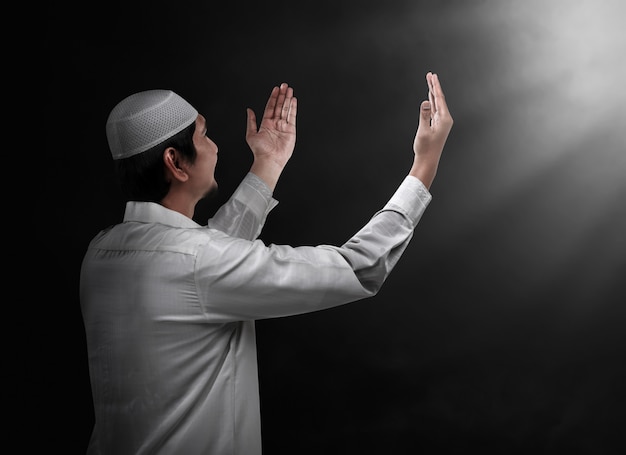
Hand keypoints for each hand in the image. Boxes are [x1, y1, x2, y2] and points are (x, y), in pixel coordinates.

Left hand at [247, 83, 297, 189]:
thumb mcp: (251, 134)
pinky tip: (293, 100)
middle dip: (281, 96)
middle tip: (284, 85)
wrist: (269, 159)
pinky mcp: (291, 130)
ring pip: (286, 109)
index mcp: (266, 124)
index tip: (275, 89)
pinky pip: (292, 117)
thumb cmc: (259, 150)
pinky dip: (293, 108)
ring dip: (287, 99)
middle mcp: (276, 124)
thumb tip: (249, 110)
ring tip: (289, 89)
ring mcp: (284, 126)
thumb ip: (251, 121)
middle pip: (279, 106)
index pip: (270, 107)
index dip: (273, 98)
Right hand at [410, 72, 452, 188]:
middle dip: (434, 87)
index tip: (432, 76)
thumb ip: (424, 115)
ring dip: (432, 93)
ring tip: (429, 82)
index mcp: (444, 119)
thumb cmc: (425, 148)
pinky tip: (429, 97)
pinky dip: (431, 102)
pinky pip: (434, 110)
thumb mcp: (423, 131)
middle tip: (430, 75)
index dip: (435, 86)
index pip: (439, 99)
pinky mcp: (437, 126)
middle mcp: (445, 119)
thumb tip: (426, 101)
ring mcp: (441, 122)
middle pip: (439, 99)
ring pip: (437, 104)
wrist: (427, 161)